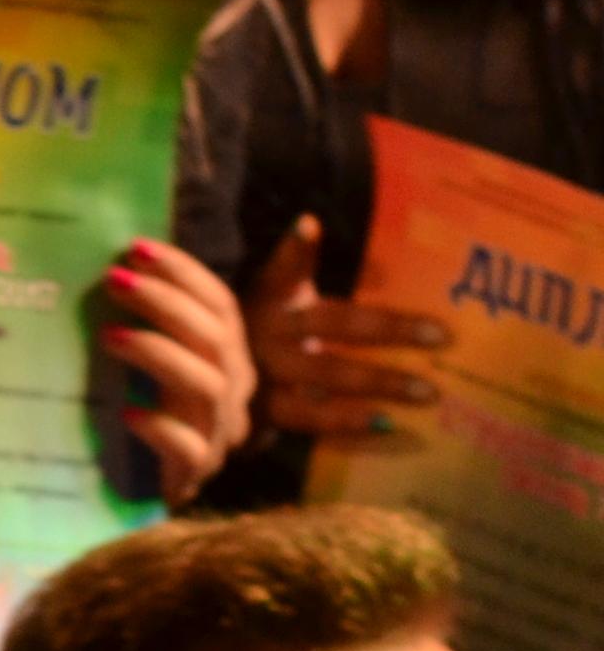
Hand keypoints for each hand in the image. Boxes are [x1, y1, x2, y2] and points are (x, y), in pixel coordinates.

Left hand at [95, 238, 258, 504]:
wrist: (147, 487)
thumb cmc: (146, 409)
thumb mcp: (148, 359)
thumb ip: (142, 319)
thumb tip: (106, 265)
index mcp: (227, 355)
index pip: (220, 303)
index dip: (184, 272)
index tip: (135, 247)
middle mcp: (233, 388)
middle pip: (215, 337)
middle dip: (166, 303)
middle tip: (114, 280)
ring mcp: (219, 431)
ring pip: (207, 385)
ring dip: (159, 354)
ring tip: (109, 336)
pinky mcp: (196, 471)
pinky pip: (189, 447)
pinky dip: (159, 426)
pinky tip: (125, 413)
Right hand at [244, 214, 449, 448]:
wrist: (208, 395)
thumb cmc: (259, 341)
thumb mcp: (275, 307)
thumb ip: (304, 283)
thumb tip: (363, 255)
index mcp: (268, 300)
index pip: (282, 270)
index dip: (294, 250)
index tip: (308, 226)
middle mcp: (264, 332)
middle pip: (332, 324)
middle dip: (390, 328)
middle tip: (442, 336)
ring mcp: (261, 373)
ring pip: (328, 373)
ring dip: (381, 382)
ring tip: (428, 392)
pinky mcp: (262, 413)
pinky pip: (312, 417)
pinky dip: (350, 422)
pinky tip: (386, 425)